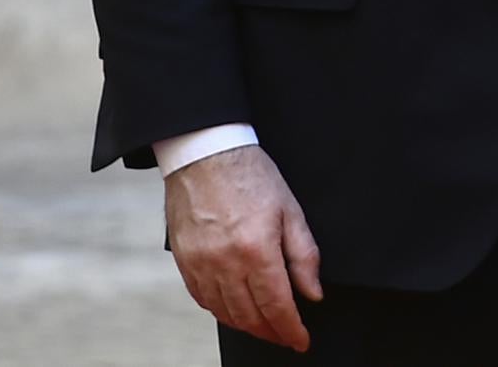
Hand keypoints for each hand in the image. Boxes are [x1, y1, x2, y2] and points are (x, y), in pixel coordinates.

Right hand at [165, 146, 322, 351]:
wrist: (206, 156)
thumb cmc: (252, 177)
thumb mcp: (291, 210)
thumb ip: (304, 256)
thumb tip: (312, 293)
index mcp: (257, 250)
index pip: (277, 305)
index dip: (291, 329)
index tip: (301, 341)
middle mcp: (225, 264)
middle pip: (250, 315)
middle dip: (271, 332)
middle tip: (287, 337)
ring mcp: (201, 265)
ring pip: (225, 313)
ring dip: (248, 326)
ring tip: (266, 327)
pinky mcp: (184, 263)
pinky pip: (203, 299)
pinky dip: (222, 311)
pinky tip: (236, 311)